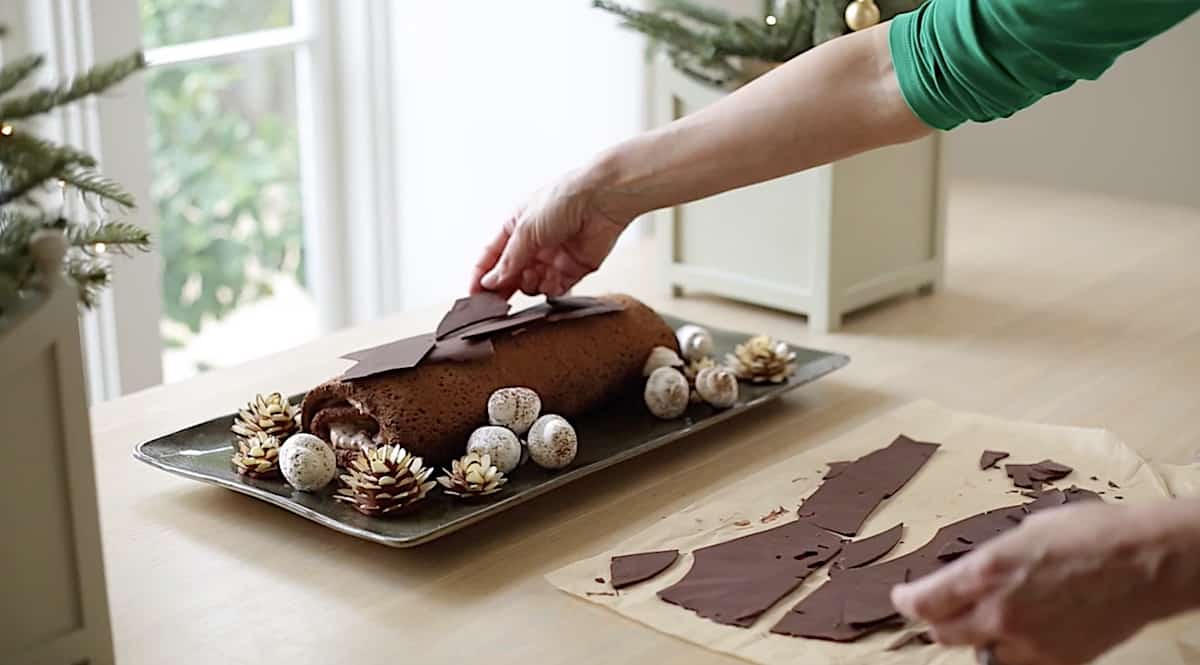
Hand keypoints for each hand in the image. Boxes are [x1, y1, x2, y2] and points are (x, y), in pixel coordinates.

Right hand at [471, 168, 630, 298]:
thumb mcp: (526, 229)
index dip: (480, 277)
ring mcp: (552, 257)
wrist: (603, 198)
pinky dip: (551, 289)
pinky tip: (552, 282)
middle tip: (497, 303)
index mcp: (515, 226)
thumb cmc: (563, 199)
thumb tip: (489, 282)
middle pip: (509, 274)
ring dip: (529, 285)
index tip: (473, 297)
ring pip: (531, 285)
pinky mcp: (573, 269)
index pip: (490, 257)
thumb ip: (508, 260)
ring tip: (532, 276)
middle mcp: (532, 243)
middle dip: (503, 288)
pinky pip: (556, 288)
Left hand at [891, 500, 1199, 664]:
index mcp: (985, 572)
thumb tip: (973, 574)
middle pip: (943, 633)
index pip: (923, 603)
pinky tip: (1026, 631)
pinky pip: (1018, 664)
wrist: (1146, 562)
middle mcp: (999, 612)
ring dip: (977, 637)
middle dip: (938, 620)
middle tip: (943, 608)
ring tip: (991, 619)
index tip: (902, 598)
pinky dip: (1013, 651)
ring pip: (980, 653)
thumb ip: (991, 562)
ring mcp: (1028, 642)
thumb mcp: (1022, 533)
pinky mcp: (1057, 661)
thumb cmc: (1089, 533)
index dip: (906, 602)